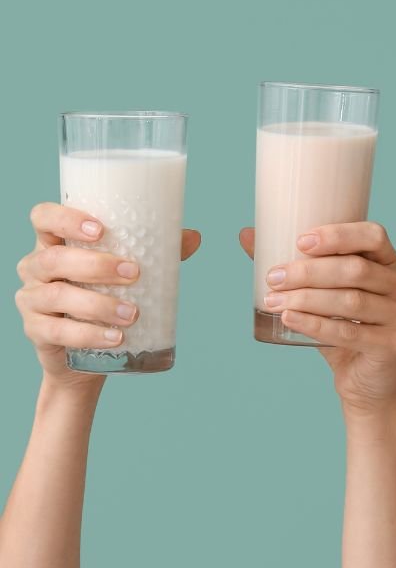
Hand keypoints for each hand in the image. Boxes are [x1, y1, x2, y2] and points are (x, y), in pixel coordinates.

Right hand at [15, 203, 200, 390]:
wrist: (87, 350)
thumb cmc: (105, 293)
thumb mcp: (126, 269)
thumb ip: (156, 250)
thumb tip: (193, 237)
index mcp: (55, 242)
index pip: (44, 218)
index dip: (65, 219)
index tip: (100, 230)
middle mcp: (36, 267)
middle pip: (53, 259)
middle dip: (95, 265)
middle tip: (133, 273)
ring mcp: (31, 300)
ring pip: (55, 296)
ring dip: (97, 304)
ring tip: (132, 314)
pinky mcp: (36, 330)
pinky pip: (57, 332)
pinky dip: (88, 334)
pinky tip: (114, 337)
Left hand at [241, 223, 395, 415]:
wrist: (365, 382)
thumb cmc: (343, 329)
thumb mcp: (321, 294)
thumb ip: (291, 266)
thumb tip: (246, 234)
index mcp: (391, 264)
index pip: (373, 236)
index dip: (338, 235)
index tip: (300, 242)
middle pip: (356, 269)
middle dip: (309, 271)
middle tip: (274, 278)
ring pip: (351, 301)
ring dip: (307, 299)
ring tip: (273, 301)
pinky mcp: (393, 345)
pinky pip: (349, 332)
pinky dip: (315, 325)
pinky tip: (290, 319)